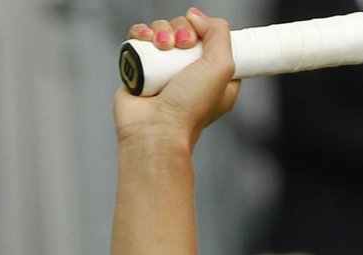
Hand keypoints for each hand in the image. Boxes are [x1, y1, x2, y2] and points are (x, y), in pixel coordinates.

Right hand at [113, 10, 239, 148]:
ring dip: (161, 31)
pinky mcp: (142, 68)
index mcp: (215, 78)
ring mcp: (165, 70)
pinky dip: (141, 33)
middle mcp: (190, 73)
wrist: (154, 128)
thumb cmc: (189, 108)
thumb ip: (220, 35)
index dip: (208, 32)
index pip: (215, 41)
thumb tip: (198, 17)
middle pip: (187, 30)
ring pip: (162, 30)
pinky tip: (145, 40)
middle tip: (181, 45)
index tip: (202, 37)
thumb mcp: (222, 69)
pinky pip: (140, 37)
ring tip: (162, 47)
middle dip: (183, 30)